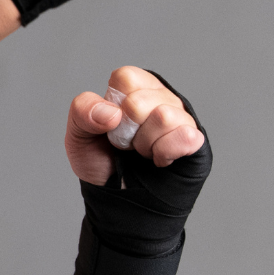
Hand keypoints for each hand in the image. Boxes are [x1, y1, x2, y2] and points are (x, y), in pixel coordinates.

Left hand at [65, 66, 206, 182]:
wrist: (116, 196)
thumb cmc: (101, 160)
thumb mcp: (78, 135)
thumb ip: (83, 111)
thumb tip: (112, 113)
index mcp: (135, 87)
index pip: (126, 78)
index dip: (113, 107)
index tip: (112, 126)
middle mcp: (160, 97)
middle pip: (140, 102)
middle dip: (126, 132)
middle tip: (127, 144)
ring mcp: (180, 117)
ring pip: (164, 117)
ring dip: (145, 144)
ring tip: (143, 152)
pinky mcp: (194, 140)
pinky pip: (186, 136)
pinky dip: (165, 153)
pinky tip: (159, 159)